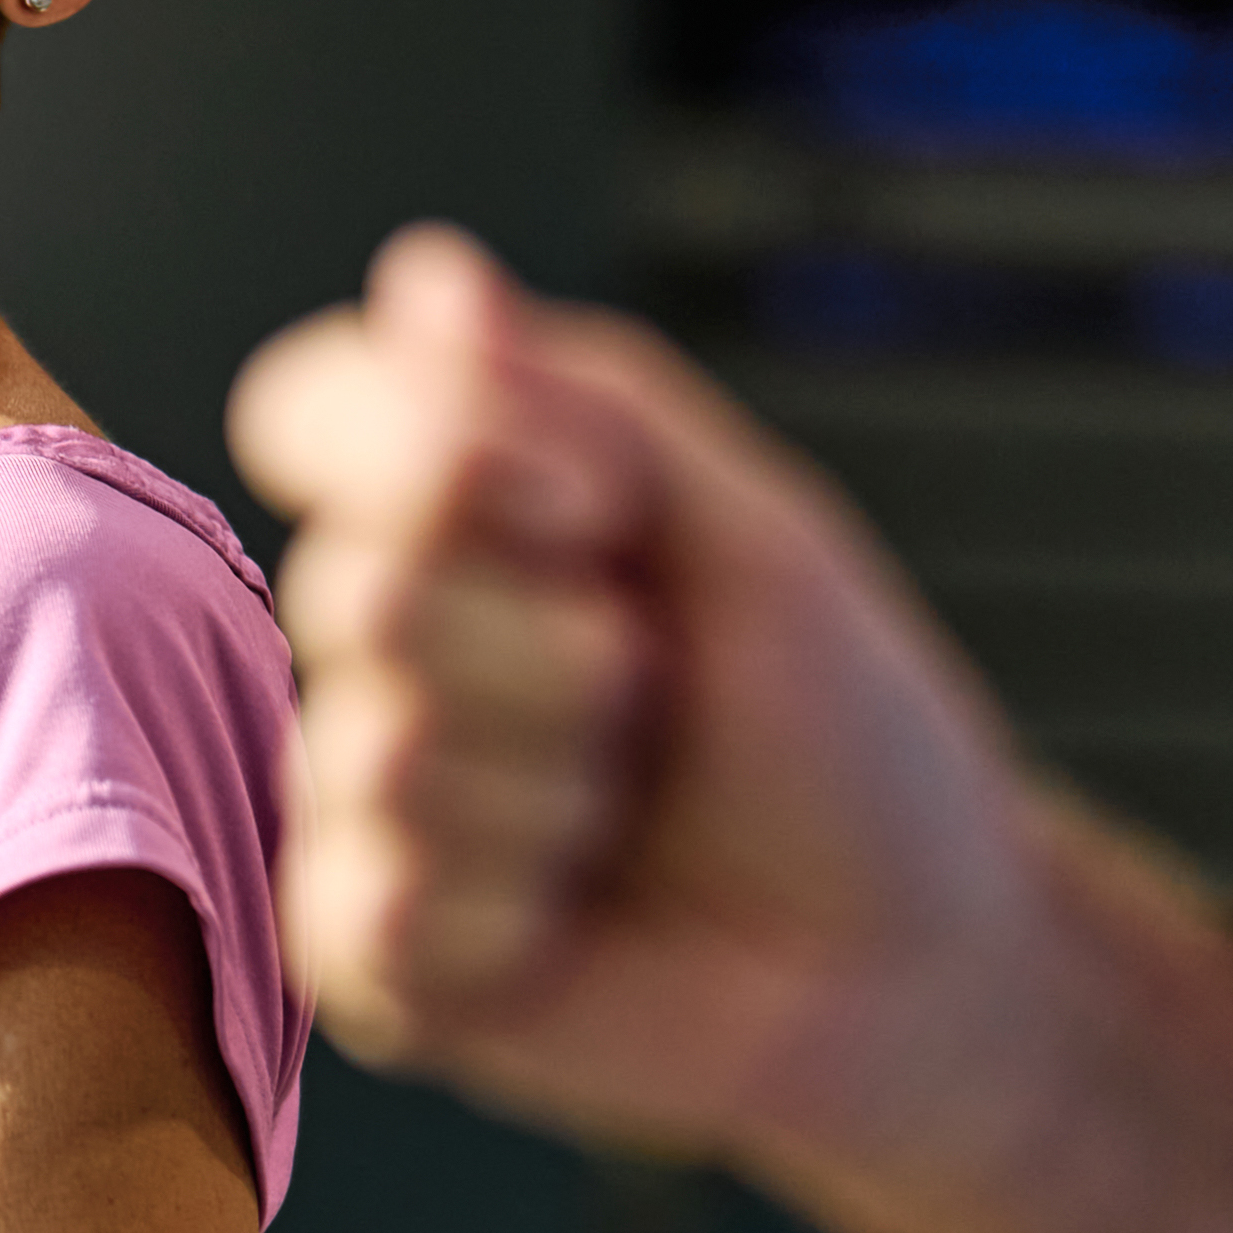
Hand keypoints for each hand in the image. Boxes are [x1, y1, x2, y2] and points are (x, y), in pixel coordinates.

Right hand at [225, 223, 1053, 1176]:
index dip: (440, 448)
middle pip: (358, 586)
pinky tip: (571, 919)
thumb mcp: (745, 531)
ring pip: (379, 752)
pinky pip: (376, 903)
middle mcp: (388, 647)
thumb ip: (582, 400)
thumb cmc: (841, 737)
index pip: (317, 411)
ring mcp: (367, 801)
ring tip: (623, 816)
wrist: (915, 953)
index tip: (600, 507)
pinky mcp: (371, 960)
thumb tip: (424, 273)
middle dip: (550, 647)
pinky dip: (512, 908)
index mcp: (459, 515)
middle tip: (647, 694)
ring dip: (554, 788)